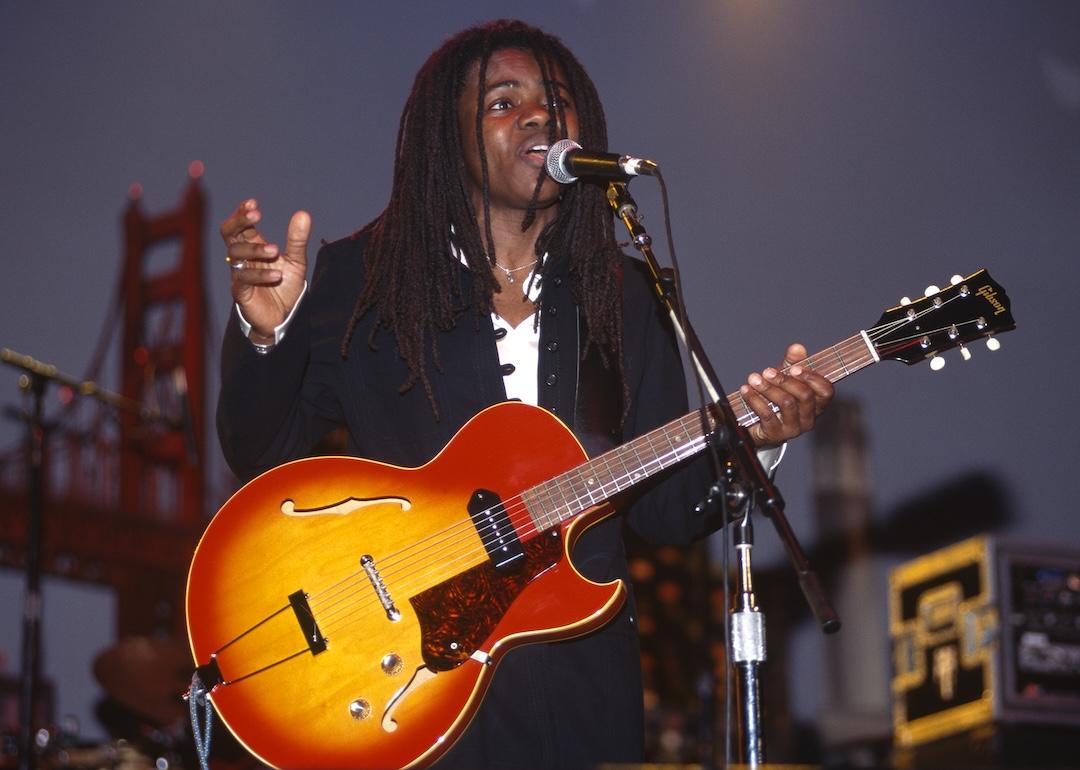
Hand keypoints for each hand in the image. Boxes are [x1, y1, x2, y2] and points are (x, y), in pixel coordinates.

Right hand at [220, 199, 309, 340]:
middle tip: (256, 214)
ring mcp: (239, 274)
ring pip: (236, 254)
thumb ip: (297, 240)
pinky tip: (276, 275)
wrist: (283, 317)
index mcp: (253, 246)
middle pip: (229, 233)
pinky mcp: (241, 292)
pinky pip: (244, 279)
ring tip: (275, 250)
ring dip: (255, 249)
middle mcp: (243, 258)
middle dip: (239, 221)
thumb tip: (303, 213)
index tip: (253, 203)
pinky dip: (260, 275)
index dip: (242, 213)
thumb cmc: (284, 287)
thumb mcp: (296, 261)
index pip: (241, 225)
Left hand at [740, 343, 833, 448]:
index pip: (826, 391)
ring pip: (786, 403)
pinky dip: (755, 399)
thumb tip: (797, 348)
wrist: (758, 426)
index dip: (812, 378)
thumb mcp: (786, 380)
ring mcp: (794, 428)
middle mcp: (809, 418)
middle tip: (768, 371)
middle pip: (804, 395)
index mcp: (817, 404)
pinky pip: (767, 414)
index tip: (795, 368)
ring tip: (753, 378)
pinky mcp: (776, 434)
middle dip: (784, 380)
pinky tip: (746, 390)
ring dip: (768, 388)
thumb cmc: (776, 400)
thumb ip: (793, 363)